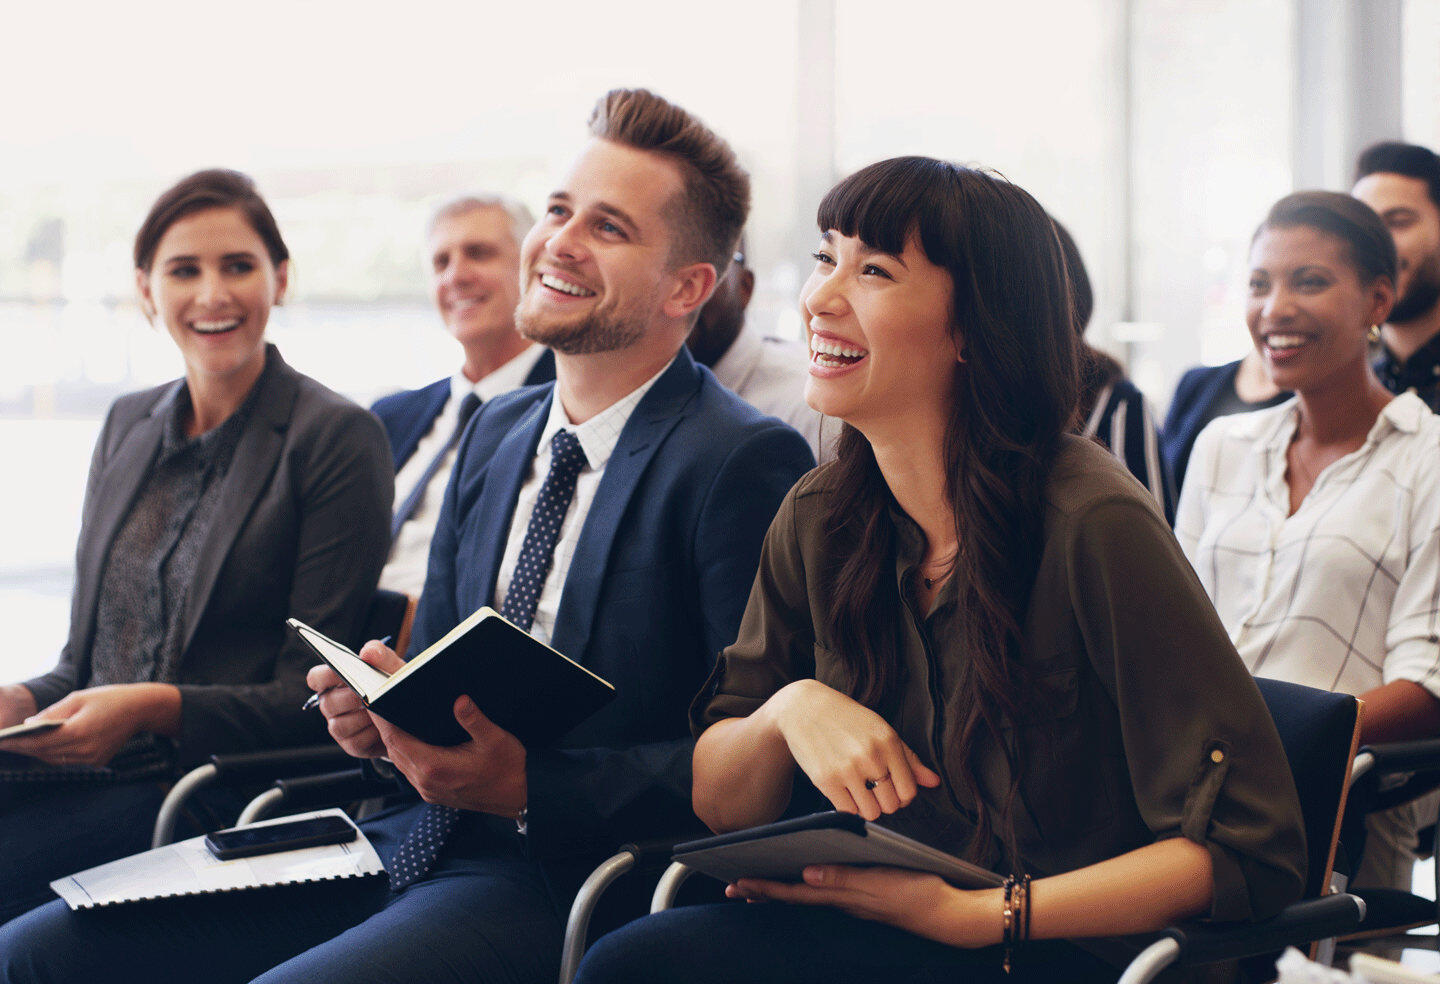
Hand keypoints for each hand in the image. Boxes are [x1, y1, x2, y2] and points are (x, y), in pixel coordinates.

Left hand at [0, 684, 174, 765]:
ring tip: (19, 746)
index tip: (2, 742)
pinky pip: (68, 760)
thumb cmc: (110, 698)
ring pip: (54, 759)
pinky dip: (54, 754)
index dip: (17, 743)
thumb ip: (52, 713)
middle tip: (5, 744)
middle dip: (24, 748)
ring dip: (37, 752)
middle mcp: (85, 750)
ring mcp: (92, 758)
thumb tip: (28, 725)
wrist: (141, 709)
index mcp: (79, 731)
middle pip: (44, 753)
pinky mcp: (96, 762)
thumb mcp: (78, 698)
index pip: (39, 741)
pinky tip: (43, 747)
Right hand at [308, 639, 400, 759]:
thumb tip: (367, 652)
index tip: (342, 673)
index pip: (316, 678)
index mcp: (336, 681)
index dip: (324, 676)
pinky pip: (355, 742)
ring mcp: (339, 725)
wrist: (408, 713)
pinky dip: (372, 734)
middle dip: (352, 699)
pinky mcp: (351, 744)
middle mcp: (332, 703)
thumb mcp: (393, 668)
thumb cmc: (393, 685)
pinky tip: (384, 728)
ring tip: (381, 711)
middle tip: (370, 695)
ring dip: (363, 719)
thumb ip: (381, 655)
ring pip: (340, 725)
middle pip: (328, 703)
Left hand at [369, 696, 526, 817]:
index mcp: (435, 767)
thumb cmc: (508, 769)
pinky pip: (410, 771)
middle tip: (379, 704)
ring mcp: (429, 790)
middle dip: (384, 728)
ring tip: (390, 719)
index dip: (382, 721)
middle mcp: (427, 781)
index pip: (396, 741)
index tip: (374, 703)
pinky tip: (410, 741)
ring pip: (400, 762)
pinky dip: (405, 754)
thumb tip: (460, 700)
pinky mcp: (434, 793)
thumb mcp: (495, 739)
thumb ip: (474, 720)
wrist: (519, 796)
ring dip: (393, 742)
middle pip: (393, 751)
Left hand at [728, 865, 996, 947]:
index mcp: (845, 897)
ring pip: (810, 897)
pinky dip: (807, 890)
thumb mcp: (883, 883)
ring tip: (757, 887)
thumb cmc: (921, 894)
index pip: (796, 893)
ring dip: (782, 891)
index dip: (766, 888)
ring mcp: (857, 903)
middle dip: (764, 892)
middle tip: (733, 888)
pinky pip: (828, 894)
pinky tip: (806, 883)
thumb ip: (846, 879)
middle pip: (797, 898)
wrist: (954, 914)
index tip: (738, 883)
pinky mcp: (869, 899)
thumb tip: (806, 875)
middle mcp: (846, 902)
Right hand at [767, 680, 940, 820]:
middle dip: (884, 802)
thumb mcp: (881, 730)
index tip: (892, 789)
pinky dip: (849, 807)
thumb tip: (934, 782)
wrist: (804, 708)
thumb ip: (909, 758)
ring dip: (866, 807)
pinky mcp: (826, 780)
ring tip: (858, 791)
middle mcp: (870, 756)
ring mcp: (847, 769)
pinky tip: (844, 791)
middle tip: (873, 790)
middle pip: (891, 806)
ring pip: (871, 813)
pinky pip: (847, 812)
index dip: (903, 796)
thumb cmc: (847, 719)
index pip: (909, 790)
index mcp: (888, 742)